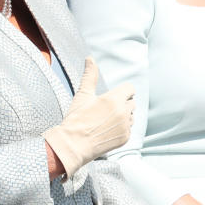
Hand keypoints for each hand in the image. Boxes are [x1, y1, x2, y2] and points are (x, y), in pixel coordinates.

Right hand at [44, 57, 134, 177]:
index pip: (130, 89)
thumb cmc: (76, 119)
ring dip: (123, 116)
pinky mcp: (125, 138)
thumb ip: (90, 75)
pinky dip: (121, 128)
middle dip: (122, 103)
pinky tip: (107, 130)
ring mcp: (125, 126)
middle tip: (106, 110)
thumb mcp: (83, 95)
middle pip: (131, 102)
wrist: (72, 146)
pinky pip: (129, 128)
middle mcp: (123, 112)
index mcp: (114, 99)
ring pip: (131, 116)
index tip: (112, 97)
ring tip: (106, 120)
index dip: (122, 91)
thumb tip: (90, 58)